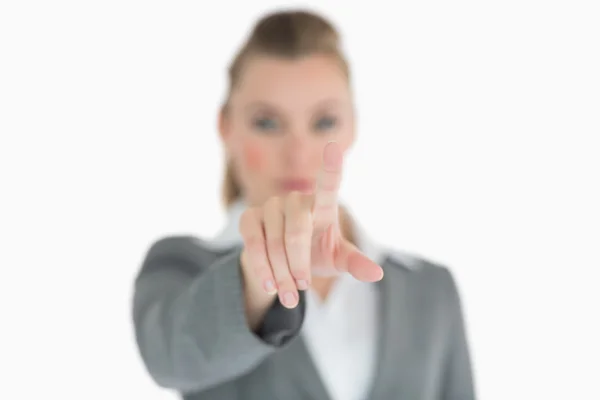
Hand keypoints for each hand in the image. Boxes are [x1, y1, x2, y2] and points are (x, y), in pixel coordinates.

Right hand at [239, 141, 382, 308]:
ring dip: (281, 274)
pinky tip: (269, 285)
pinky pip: (253, 243)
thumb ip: (354, 264)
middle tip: (302, 288)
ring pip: (274, 243)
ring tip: (289, 296)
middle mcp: (296, 199)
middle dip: (298, 265)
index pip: (328, 184)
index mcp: (323, 205)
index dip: (331, 167)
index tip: (334, 148)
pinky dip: (262, 268)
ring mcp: (271, 205)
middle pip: (296, 232)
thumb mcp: (337, 260)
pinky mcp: (249, 217)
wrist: (282, 263)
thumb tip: (377, 274)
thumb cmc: (316, 254)